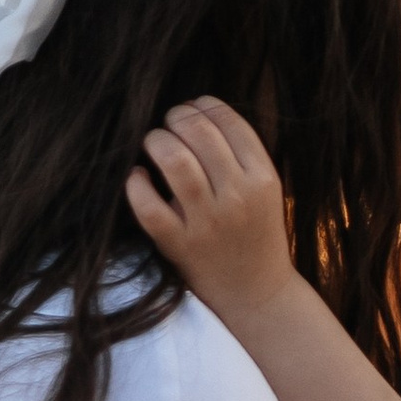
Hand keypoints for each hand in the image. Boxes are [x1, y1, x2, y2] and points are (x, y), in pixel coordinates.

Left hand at [129, 98, 296, 320]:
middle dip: (176, 117)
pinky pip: (147, 205)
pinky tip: (138, 178)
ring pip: (174, 159)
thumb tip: (196, 111)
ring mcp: (208, 222)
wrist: (256, 294)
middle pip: (199, 132)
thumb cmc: (255, 235)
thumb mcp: (265, 191)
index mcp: (263, 178)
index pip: (228, 121)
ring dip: (156, 141)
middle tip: (169, 125)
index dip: (202, 105)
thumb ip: (240, 155)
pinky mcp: (180, 245)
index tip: (191, 110)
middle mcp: (238, 197)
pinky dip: (136, 184)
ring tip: (154, 145)